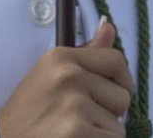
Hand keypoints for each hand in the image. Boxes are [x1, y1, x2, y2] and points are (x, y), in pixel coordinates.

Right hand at [0, 17, 134, 137]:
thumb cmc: (29, 111)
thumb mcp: (51, 73)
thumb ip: (87, 52)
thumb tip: (109, 26)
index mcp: (61, 57)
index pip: (117, 61)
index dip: (120, 81)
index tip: (108, 94)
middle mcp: (68, 76)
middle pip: (122, 96)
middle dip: (108, 112)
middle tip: (77, 117)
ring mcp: (74, 105)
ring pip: (118, 126)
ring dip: (101, 133)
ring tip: (72, 130)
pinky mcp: (77, 132)